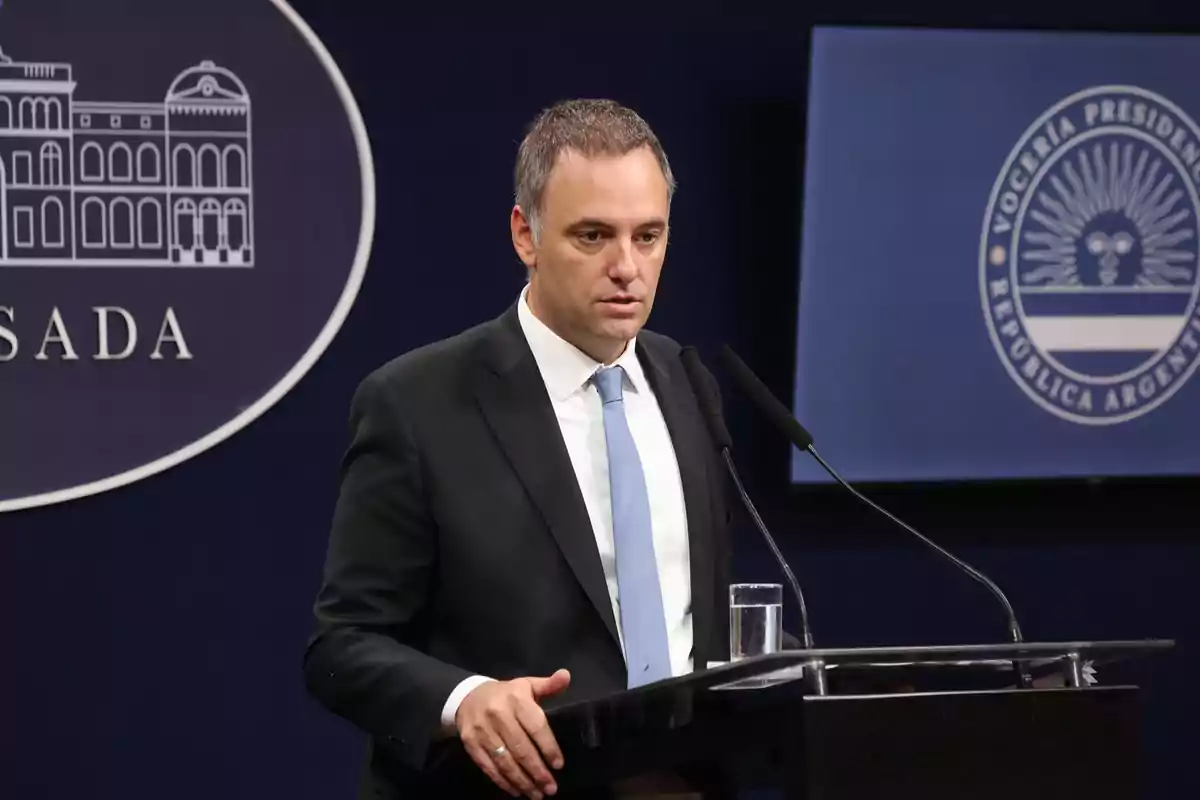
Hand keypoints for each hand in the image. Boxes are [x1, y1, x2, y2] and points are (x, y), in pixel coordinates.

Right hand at [456, 669, 570, 798]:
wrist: (467, 696)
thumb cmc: (506, 694)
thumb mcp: (526, 685)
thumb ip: (548, 685)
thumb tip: (566, 676)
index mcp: (516, 699)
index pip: (535, 726)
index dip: (548, 747)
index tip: (558, 765)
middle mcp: (499, 714)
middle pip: (521, 748)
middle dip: (537, 771)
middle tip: (550, 788)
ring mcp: (482, 730)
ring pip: (505, 761)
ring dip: (522, 781)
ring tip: (536, 794)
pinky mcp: (470, 744)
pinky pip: (488, 766)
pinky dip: (503, 781)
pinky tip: (516, 790)